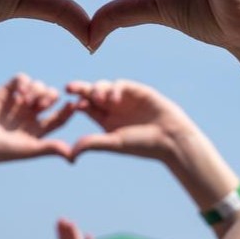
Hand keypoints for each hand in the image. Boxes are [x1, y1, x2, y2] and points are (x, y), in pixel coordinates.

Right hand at [0, 74, 73, 165]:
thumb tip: (73, 156)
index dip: (68, 109)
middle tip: (42, 104)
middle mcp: (29, 115)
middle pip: (50, 97)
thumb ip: (50, 148)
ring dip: (36, 89)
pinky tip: (19, 92)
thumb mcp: (29, 149)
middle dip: (50, 96)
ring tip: (25, 101)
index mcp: (38, 129)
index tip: (74, 104)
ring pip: (38, 86)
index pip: (59, 116)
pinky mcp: (3, 93)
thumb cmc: (0, 151)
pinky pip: (20, 78)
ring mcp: (16, 103)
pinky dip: (24, 81)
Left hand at [67, 78, 196, 161]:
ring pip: (104, 86)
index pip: (86, 107)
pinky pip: (120, 84)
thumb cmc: (142, 145)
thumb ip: (92, 143)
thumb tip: (70, 154)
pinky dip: (114, 88)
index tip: (70, 104)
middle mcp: (114, 108)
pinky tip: (114, 99)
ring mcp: (125, 98)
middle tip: (69, 88)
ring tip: (98, 98)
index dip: (77, 103)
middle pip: (91, 93)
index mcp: (105, 121)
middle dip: (80, 89)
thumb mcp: (114, 143)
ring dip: (97, 89)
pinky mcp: (138, 90)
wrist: (170, 139)